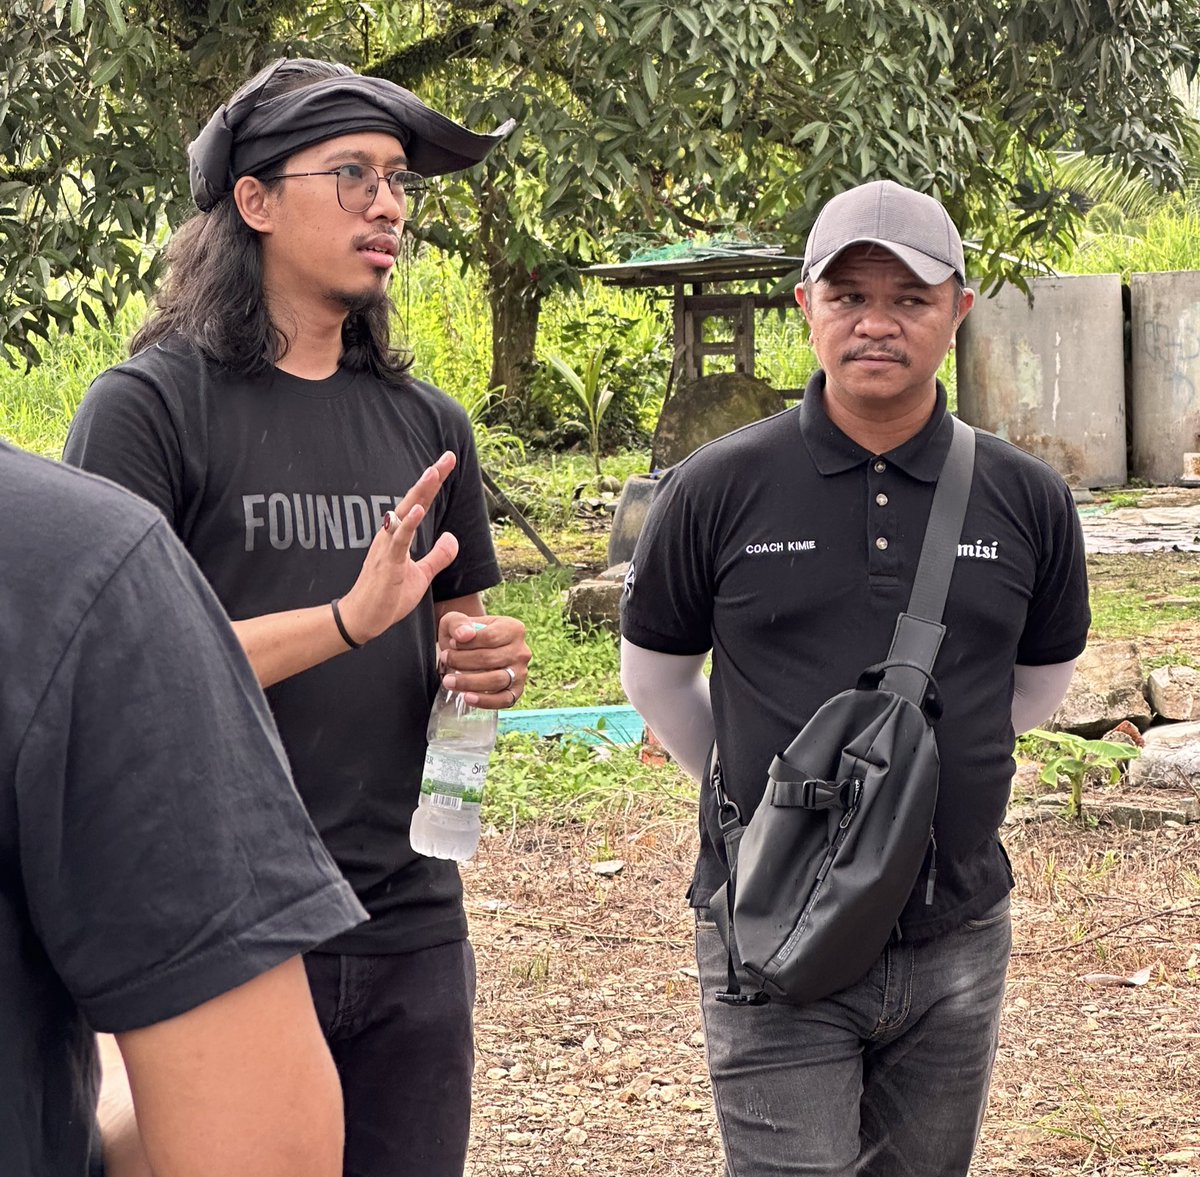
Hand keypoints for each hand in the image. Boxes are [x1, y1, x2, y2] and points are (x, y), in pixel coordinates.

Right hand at [336, 453, 459, 643]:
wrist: (363, 619)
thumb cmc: (388, 596)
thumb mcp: (421, 575)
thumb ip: (438, 556)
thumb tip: (452, 536)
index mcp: (399, 536)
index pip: (419, 503)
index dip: (434, 483)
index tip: (448, 462)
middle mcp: (391, 536)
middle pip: (412, 500)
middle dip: (431, 478)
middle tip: (448, 457)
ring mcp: (387, 548)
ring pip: (403, 514)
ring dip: (419, 494)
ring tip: (433, 473)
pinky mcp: (387, 563)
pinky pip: (398, 541)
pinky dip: (407, 524)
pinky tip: (416, 509)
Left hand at [438, 611, 530, 708]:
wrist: (473, 651)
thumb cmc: (465, 635)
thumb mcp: (457, 620)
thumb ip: (458, 623)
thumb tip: (464, 635)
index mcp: (513, 629)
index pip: (490, 637)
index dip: (466, 643)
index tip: (450, 644)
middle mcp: (521, 651)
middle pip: (491, 659)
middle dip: (462, 661)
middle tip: (444, 660)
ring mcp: (520, 673)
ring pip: (497, 680)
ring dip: (469, 682)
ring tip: (448, 681)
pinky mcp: (516, 691)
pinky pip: (503, 700)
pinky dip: (485, 701)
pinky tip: (467, 698)